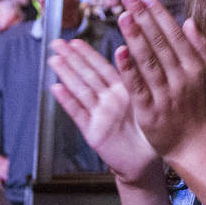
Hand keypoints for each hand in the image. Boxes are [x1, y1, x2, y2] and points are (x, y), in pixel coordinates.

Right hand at [48, 37, 158, 184]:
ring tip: (54, 60)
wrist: (145, 163)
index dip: (88, 54)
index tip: (75, 41)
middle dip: (71, 59)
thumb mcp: (148, 103)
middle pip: (86, 75)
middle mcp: (108, 101)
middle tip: (57, 44)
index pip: (102, 67)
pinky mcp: (92, 131)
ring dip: (66, 75)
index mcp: (122, 92)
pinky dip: (67, 101)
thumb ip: (139, 81)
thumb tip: (135, 55)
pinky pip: (78, 113)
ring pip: (80, 90)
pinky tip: (56, 88)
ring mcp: (98, 115)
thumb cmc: (151, 133)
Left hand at [116, 0, 205, 162]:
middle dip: (143, 17)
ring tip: (122, 15)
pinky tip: (119, 51)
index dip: (159, 15)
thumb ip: (199, 48)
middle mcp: (182, 78)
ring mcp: (166, 95)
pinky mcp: (150, 111)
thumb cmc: (200, 110)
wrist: (198, 148)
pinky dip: (129, 69)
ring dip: (135, 36)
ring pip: (148, 61)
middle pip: (160, 43)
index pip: (175, 35)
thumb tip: (188, 21)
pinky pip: (138, 86)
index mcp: (196, 67)